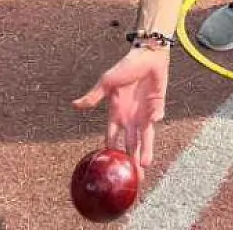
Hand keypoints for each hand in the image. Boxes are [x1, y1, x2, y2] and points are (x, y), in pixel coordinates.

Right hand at [72, 46, 169, 168]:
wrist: (147, 55)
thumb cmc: (125, 66)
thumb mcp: (107, 81)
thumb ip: (93, 96)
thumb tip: (75, 105)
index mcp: (116, 114)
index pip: (112, 138)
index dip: (111, 152)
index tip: (109, 168)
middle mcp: (130, 118)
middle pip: (130, 144)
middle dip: (130, 160)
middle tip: (132, 177)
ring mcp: (144, 114)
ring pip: (145, 138)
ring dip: (145, 151)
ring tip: (144, 166)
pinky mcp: (158, 107)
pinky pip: (157, 117)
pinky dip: (156, 117)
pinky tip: (153, 118)